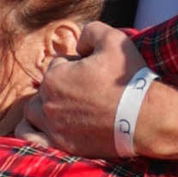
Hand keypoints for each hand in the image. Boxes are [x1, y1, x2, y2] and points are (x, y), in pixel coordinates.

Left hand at [29, 22, 145, 162]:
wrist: (146, 118)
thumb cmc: (130, 78)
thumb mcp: (113, 39)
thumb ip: (90, 31)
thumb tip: (79, 42)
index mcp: (55, 77)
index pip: (56, 65)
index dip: (75, 66)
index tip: (94, 74)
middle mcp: (48, 102)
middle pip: (45, 89)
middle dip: (61, 87)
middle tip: (86, 91)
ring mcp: (52, 126)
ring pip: (33, 113)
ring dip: (44, 107)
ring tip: (64, 108)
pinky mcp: (61, 145)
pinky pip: (31, 138)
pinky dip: (31, 131)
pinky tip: (44, 127)